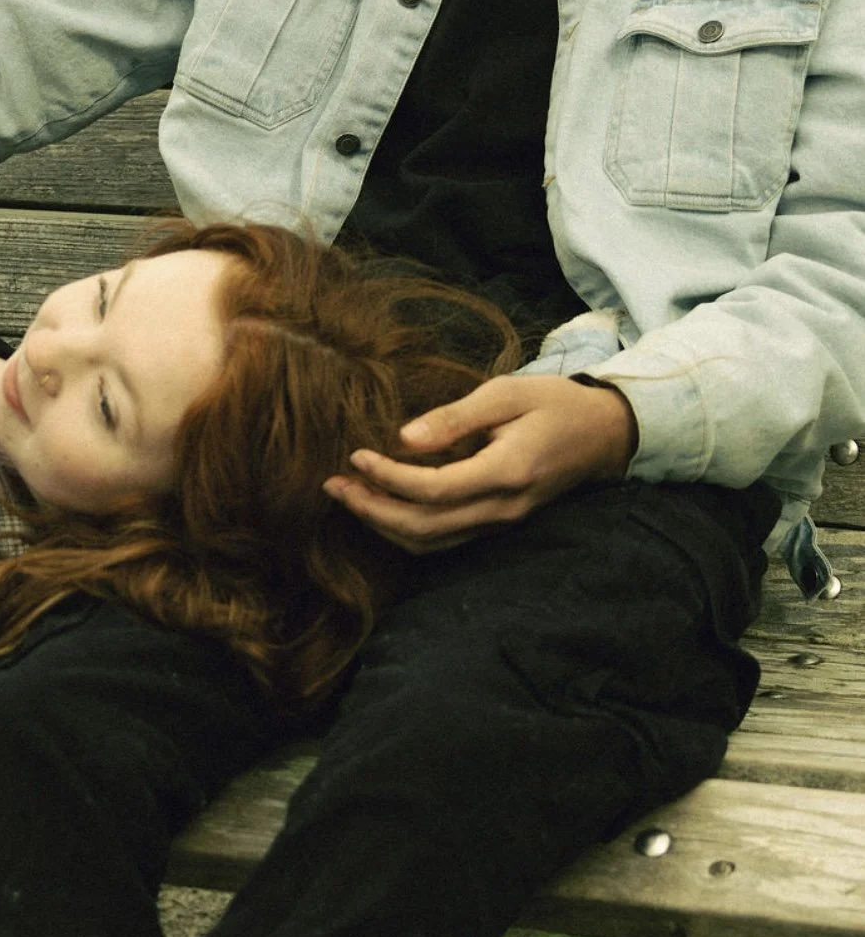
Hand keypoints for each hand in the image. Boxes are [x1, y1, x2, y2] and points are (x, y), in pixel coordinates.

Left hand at [323, 374, 636, 554]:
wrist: (604, 433)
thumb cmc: (553, 403)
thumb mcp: (506, 393)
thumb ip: (455, 417)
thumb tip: (404, 438)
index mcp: (506, 472)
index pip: (434, 490)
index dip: (388, 477)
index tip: (356, 453)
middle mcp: (503, 508)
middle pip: (425, 528)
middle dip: (372, 510)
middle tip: (332, 484)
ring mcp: (502, 523)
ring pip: (432, 542)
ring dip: (384, 524)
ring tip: (348, 495)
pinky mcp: (498, 524)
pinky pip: (445, 540)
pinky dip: (407, 530)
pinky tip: (382, 506)